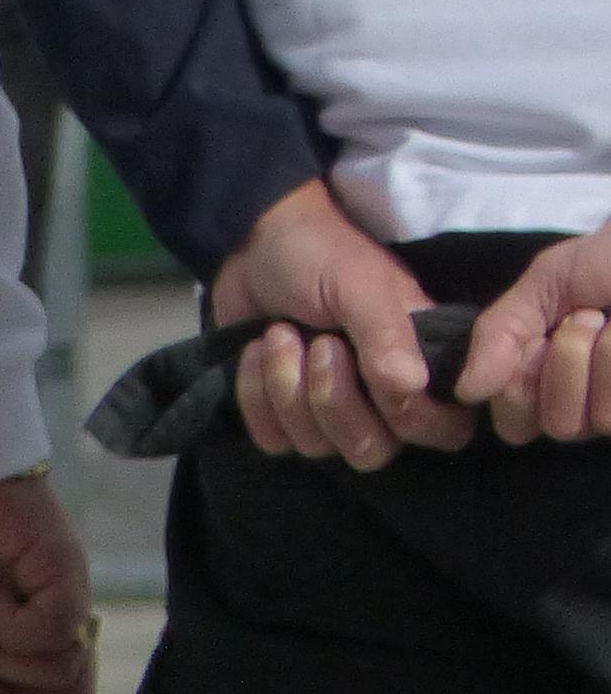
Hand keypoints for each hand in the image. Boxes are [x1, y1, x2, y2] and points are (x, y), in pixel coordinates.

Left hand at [212, 176, 474, 464]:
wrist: (251, 242)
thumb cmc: (322, 257)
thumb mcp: (360, 284)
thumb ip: (386, 333)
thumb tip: (410, 388)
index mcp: (422, 371)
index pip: (443, 431)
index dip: (407, 414)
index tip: (369, 362)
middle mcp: (382, 403)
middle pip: (371, 451)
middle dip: (333, 399)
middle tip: (318, 343)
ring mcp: (329, 413)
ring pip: (317, 447)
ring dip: (287, 387)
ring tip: (280, 335)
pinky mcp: (280, 415)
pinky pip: (273, 440)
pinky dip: (255, 396)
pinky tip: (254, 352)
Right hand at [457, 221, 610, 444]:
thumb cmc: (609, 262)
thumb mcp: (543, 284)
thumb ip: (497, 334)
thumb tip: (463, 392)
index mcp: (548, 377)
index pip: (513, 423)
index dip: (518, 387)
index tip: (534, 338)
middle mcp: (587, 402)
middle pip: (555, 426)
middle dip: (563, 365)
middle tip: (583, 320)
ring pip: (594, 421)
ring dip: (601, 360)